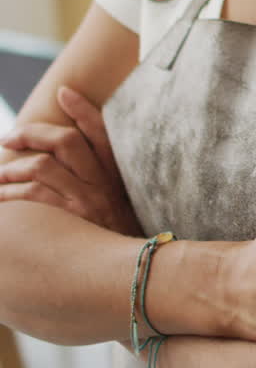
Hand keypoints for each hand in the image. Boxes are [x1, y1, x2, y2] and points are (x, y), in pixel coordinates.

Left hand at [0, 86, 141, 236]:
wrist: (131, 274)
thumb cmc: (116, 242)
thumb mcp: (119, 208)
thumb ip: (100, 184)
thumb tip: (66, 164)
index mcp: (117, 175)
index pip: (102, 133)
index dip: (83, 110)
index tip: (64, 92)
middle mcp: (104, 184)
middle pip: (66, 141)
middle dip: (33, 134)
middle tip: (9, 138)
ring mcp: (87, 202)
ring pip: (43, 167)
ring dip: (13, 168)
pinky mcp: (71, 221)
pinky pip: (33, 197)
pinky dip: (11, 194)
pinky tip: (1, 199)